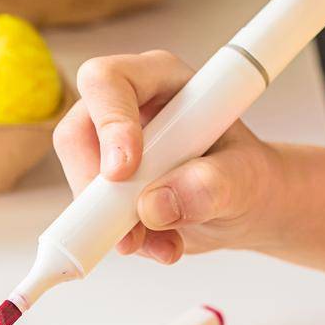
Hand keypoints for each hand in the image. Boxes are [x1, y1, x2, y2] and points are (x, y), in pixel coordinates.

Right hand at [53, 50, 280, 264]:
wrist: (246, 206)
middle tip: (130, 223)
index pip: (110, 82)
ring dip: (113, 223)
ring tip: (166, 242)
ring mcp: (108, 149)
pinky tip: (160, 244)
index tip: (124, 170)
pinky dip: (120, 238)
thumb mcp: (246, 178)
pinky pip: (90, 216)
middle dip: (97, 186)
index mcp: (160, 79)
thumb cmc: (247, 175)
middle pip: (77, 135)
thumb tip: (156, 203)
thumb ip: (211, 184)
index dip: (110, 122)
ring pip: (81, 182)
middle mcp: (127, 108)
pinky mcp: (104, 188)